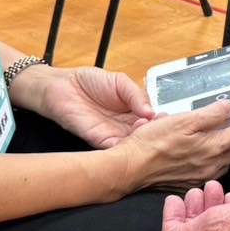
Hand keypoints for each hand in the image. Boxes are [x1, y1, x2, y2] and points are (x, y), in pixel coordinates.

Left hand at [15, 64, 152, 149]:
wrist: (62, 86)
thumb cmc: (90, 81)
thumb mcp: (121, 81)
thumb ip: (137, 95)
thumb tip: (151, 111)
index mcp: (134, 110)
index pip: (153, 121)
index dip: (161, 123)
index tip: (167, 121)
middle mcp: (125, 124)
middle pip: (145, 135)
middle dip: (152, 134)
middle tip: (157, 128)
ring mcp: (113, 133)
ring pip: (132, 144)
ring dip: (140, 141)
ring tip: (143, 130)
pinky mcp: (98, 140)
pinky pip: (114, 149)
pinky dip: (124, 148)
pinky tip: (131, 140)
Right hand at [112, 100, 229, 192]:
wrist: (130, 169)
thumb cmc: (153, 144)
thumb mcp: (183, 121)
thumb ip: (209, 115)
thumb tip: (229, 108)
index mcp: (214, 146)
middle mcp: (213, 163)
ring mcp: (203, 173)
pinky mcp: (192, 179)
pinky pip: (216, 166)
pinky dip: (223, 156)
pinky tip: (219, 152)